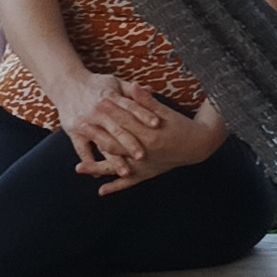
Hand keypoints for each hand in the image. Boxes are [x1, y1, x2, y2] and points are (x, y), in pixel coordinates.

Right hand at [65, 73, 168, 170]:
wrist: (67, 83)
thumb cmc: (96, 85)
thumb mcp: (114, 82)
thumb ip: (132, 89)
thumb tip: (152, 90)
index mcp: (110, 97)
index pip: (130, 107)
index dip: (143, 115)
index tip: (157, 125)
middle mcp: (98, 111)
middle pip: (117, 129)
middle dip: (129, 143)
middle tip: (143, 156)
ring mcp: (86, 122)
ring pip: (102, 143)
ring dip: (114, 159)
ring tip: (126, 172)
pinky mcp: (74, 131)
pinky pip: (82, 149)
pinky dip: (89, 162)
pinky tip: (98, 175)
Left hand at [86, 102, 214, 196]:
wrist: (198, 146)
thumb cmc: (181, 125)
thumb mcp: (166, 112)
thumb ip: (147, 102)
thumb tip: (133, 86)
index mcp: (149, 134)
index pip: (124, 122)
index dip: (109, 113)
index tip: (94, 105)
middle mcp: (144, 152)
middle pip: (115, 145)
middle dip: (96, 136)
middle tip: (79, 127)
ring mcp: (144, 166)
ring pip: (117, 167)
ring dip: (98, 167)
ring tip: (78, 167)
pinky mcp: (147, 174)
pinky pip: (128, 183)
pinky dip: (115, 187)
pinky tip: (100, 190)